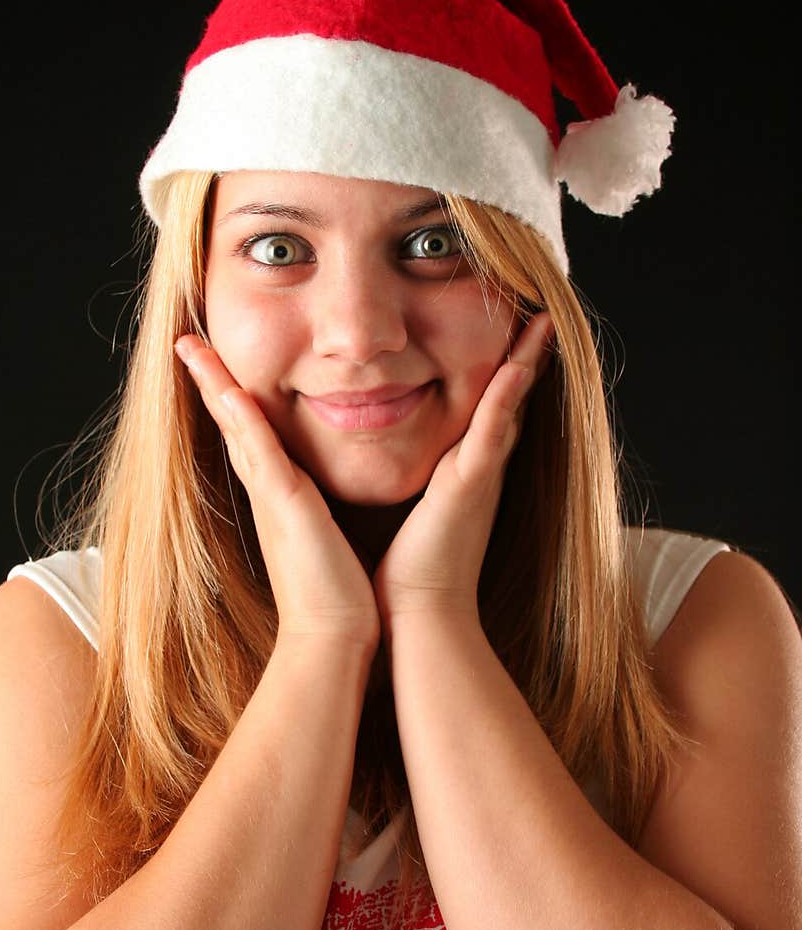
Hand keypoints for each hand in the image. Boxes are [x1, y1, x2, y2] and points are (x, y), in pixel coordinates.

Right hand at [175, 336, 379, 649]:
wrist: (334, 639)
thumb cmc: (339, 598)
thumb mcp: (330, 542)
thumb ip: (325, 519)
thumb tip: (330, 513)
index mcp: (282, 499)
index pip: (253, 439)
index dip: (234, 401)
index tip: (219, 367)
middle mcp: (268, 493)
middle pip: (232, 425)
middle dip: (210, 381)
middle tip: (188, 342)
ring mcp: (272, 497)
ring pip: (236, 427)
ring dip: (213, 384)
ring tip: (190, 346)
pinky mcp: (285, 505)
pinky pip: (258, 450)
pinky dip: (240, 416)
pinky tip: (226, 385)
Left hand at [373, 312, 553, 627]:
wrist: (415, 616)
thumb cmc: (403, 574)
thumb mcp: (407, 514)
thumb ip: (407, 487)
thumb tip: (386, 468)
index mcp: (461, 474)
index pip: (484, 411)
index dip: (500, 373)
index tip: (508, 334)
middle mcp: (479, 470)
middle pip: (509, 400)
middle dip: (525, 356)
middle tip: (542, 313)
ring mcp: (480, 475)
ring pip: (509, 404)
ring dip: (527, 361)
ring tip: (543, 320)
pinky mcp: (472, 484)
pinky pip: (494, 429)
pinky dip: (508, 393)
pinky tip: (520, 359)